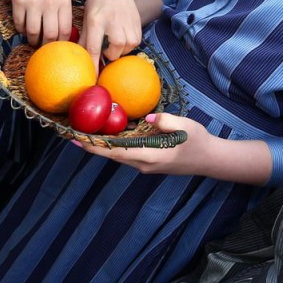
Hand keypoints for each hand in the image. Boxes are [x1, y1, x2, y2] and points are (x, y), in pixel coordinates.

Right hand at [10, 0, 71, 47]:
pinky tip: (23, 29)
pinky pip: (19, 24)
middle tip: (43, 48)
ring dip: (32, 40)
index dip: (60, 44)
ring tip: (32, 40)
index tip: (57, 48)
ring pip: (33, 32)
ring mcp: (34, 3)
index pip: (65, 31)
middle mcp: (50, 4)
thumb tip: (64, 37)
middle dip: (46, 46)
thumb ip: (64, 13)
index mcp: (64, 2)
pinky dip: (21, 30)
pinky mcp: (19, 2)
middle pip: (50, 35)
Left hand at [76, 114, 273, 183]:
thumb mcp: (186, 126)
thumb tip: (147, 117)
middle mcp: (144, 164)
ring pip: (118, 155)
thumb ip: (166, 121)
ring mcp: (146, 165)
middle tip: (72, 133)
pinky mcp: (149, 162)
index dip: (96, 146)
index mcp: (151, 156)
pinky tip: (106, 134)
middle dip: (92, 144)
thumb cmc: (199, 141)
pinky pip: (126, 154)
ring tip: (83, 132)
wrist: (211, 160)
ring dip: (101, 145)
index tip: (77, 140)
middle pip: (112, 155)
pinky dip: (113, 145)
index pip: (117, 152)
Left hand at [82, 0, 140, 66]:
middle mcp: (114, 24)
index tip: (92, 77)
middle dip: (108, 54)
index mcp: (97, 21)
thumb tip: (80, 57)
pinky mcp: (138, 26)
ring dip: (118, 49)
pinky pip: (133, 44)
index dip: (93, 64)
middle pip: (113, 53)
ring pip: (125, 50)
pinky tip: (122, 34)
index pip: (94, 48)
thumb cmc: (98, 2)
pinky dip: (127, 44)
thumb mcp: (87, 18)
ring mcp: (128, 25)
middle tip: (104, 46)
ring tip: (113, 39)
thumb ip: (85, 38)